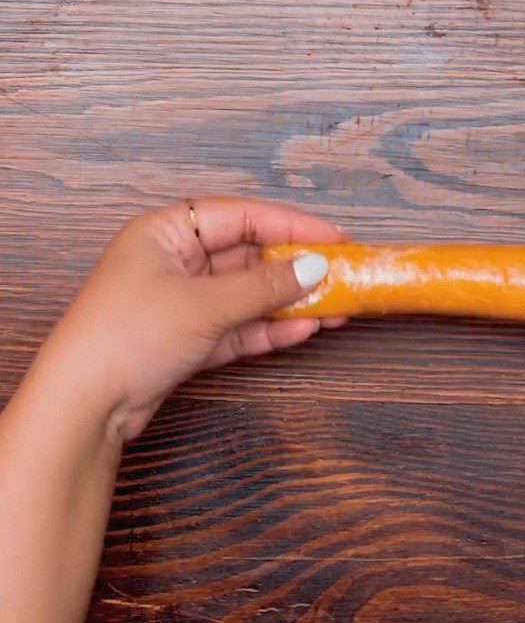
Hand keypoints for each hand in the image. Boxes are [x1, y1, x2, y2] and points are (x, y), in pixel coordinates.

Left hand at [27, 196, 344, 440]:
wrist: (85, 406)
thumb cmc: (131, 334)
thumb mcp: (205, 304)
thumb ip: (265, 286)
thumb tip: (317, 268)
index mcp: (167, 232)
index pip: (241, 216)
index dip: (291, 224)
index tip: (334, 237)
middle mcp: (176, 260)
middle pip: (248, 256)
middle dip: (294, 269)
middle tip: (340, 275)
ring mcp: (184, 301)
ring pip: (248, 294)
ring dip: (289, 302)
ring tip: (335, 308)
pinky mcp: (190, 337)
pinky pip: (239, 326)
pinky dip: (269, 329)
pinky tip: (305, 330)